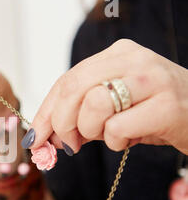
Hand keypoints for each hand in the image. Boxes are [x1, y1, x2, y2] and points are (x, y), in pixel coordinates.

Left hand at [28, 39, 187, 154]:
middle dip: (60, 123)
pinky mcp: (167, 105)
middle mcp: (133, 59)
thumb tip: (42, 136)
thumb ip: (79, 115)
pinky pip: (117, 127)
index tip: (34, 137)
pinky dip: (116, 141)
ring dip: (92, 131)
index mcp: (117, 55)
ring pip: (93, 104)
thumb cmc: (153, 113)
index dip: (45, 112)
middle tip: (68, 145)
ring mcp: (151, 79)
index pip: (66, 80)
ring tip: (110, 136)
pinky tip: (130, 139)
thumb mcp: (113, 107)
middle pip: (72, 88)